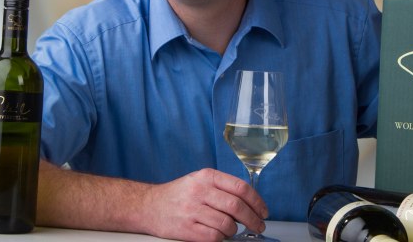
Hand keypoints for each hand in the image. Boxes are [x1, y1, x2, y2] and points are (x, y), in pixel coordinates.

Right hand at [142, 168, 267, 241]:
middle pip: (237, 206)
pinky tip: (219, 234)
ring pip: (227, 224)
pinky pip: (214, 237)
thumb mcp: (200, 181)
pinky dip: (221, 238)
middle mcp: (200, 191)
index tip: (263, 211)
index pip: (240, 187)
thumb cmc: (179, 194)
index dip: (257, 201)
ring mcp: (192, 210)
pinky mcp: (186, 229)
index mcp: (206, 176)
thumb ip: (223, 188)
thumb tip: (251, 203)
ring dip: (234, 230)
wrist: (148, 206)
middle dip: (253, 219)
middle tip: (258, 225)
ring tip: (232, 230)